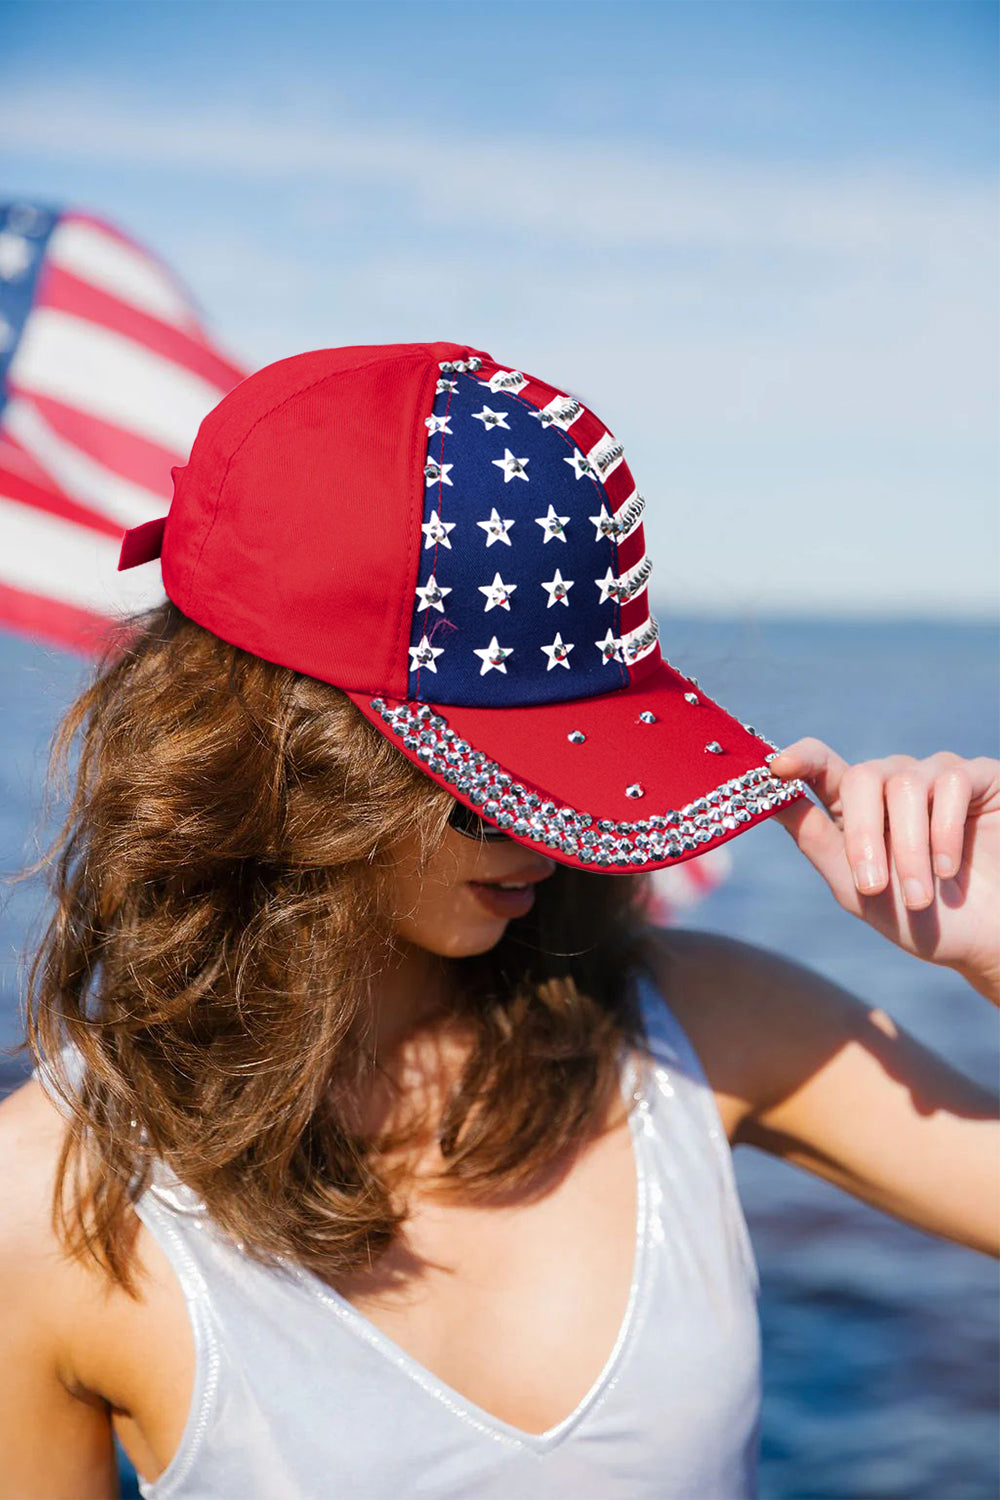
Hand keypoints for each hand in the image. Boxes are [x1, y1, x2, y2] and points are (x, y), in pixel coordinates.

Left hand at [767, 739, 999, 1003]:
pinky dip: (945, 831)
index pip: (821, 765)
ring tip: (921, 895)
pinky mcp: (980, 778)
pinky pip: (952, 782)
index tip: (776, 765)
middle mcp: (895, 783)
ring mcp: (938, 777)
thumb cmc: (920, 921)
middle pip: (862, 777)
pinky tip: (948, 868)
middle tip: (875, 886)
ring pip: (906, 784)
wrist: (987, 943)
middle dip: (865, 835)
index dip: (799, 758)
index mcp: (857, 807)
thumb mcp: (858, 890)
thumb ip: (817, 841)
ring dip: (910, 847)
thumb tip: (770, 798)